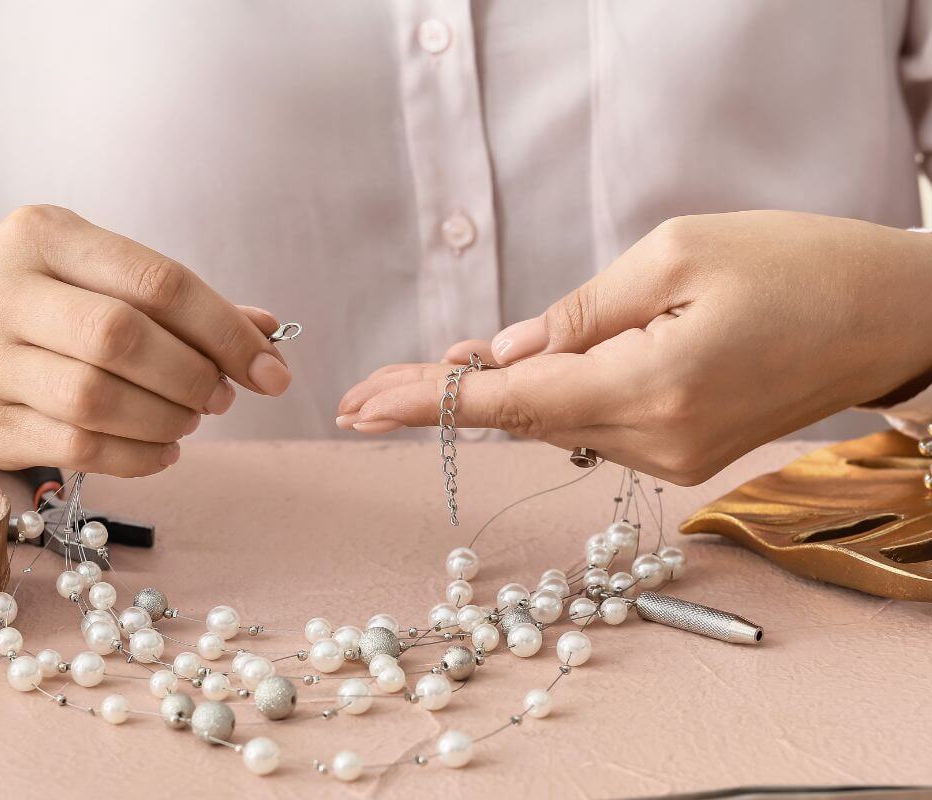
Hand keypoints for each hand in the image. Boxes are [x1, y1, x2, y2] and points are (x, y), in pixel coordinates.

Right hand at [0, 205, 291, 475]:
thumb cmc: (40, 298)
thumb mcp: (98, 272)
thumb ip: (181, 301)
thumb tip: (269, 334)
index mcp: (44, 234)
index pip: (157, 281)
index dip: (226, 330)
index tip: (270, 369)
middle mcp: (2, 289)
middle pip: (122, 339)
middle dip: (192, 375)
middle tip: (220, 395)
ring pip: (95, 400)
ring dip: (165, 419)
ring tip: (188, 418)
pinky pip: (76, 449)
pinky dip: (138, 457)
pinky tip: (163, 449)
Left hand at [337, 211, 931, 483]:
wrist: (891, 317)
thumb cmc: (797, 265)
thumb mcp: (677, 253)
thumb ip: (580, 313)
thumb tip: (507, 352)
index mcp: (652, 386)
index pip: (511, 401)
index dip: (429, 401)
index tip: (361, 405)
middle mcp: (657, 441)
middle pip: (523, 420)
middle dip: (443, 400)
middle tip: (365, 392)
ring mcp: (674, 458)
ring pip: (557, 424)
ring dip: (496, 395)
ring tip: (433, 366)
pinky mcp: (686, 454)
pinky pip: (594, 426)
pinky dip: (549, 400)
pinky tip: (516, 372)